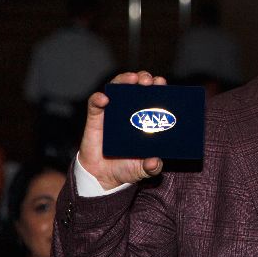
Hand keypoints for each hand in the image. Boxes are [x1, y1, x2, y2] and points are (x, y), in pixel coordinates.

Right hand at [78, 71, 165, 190]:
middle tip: (148, 81)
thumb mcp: (143, 169)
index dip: (158, 88)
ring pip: (117, 88)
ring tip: (131, 79)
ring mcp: (112, 112)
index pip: (153, 97)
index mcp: (145, 118)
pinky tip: (104, 99)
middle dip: (143, 79)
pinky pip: (95, 104)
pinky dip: (98, 98)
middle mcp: (129, 111)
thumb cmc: (127, 167)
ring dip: (124, 80)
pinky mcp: (95, 118)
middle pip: (136, 87)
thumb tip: (155, 162)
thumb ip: (151, 166)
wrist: (103, 177)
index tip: (162, 83)